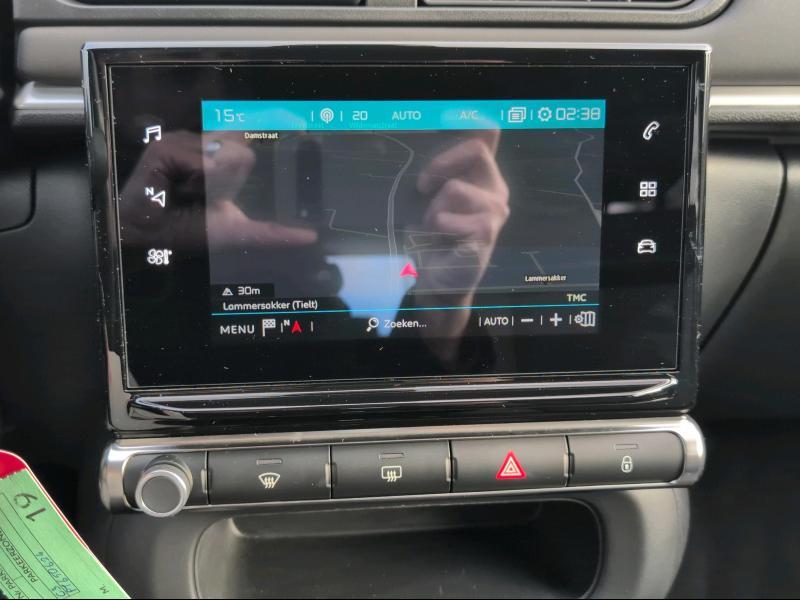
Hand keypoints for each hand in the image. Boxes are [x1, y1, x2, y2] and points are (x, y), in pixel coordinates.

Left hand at [412, 130, 509, 360]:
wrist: (438, 281)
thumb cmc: (433, 239)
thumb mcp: (431, 201)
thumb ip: (439, 173)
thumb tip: (437, 142)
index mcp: (484, 178)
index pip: (487, 136)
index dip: (475, 120)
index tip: (453, 116)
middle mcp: (495, 191)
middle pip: (476, 149)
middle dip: (441, 165)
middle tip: (423, 187)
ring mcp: (495, 211)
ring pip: (453, 188)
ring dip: (432, 211)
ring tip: (436, 231)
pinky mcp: (487, 231)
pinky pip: (446, 218)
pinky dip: (434, 231)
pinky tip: (443, 244)